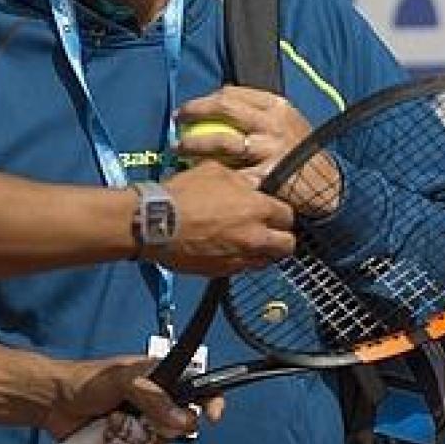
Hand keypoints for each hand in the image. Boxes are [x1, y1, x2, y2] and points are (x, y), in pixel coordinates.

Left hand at [43, 357, 224, 443]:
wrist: (55, 404)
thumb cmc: (85, 381)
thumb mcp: (123, 380)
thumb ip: (154, 395)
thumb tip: (181, 417)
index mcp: (159, 376)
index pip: (196, 387)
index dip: (210, 401)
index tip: (212, 416)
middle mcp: (154, 400)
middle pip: (180, 424)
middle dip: (159, 427)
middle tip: (140, 418)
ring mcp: (141, 422)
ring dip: (135, 438)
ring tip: (114, 423)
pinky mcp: (128, 441)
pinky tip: (109, 436)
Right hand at [156, 161, 295, 274]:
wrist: (155, 222)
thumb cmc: (183, 193)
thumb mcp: (216, 171)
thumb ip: (241, 182)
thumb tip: (250, 187)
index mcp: (257, 208)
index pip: (288, 215)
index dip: (281, 213)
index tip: (274, 212)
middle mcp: (255, 236)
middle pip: (287, 245)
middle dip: (282, 238)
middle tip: (271, 232)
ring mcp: (239, 257)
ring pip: (266, 262)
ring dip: (263, 253)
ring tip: (250, 244)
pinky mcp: (221, 272)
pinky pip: (242, 269)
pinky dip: (241, 261)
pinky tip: (229, 250)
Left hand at [176, 86, 342, 216]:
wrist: (328, 186)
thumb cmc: (302, 154)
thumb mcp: (288, 124)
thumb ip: (260, 114)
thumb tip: (223, 101)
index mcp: (277, 107)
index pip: (233, 93)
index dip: (206, 99)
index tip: (191, 108)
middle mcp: (273, 124)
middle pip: (225, 108)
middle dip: (195, 111)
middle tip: (178, 120)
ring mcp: (270, 150)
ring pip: (222, 141)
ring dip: (195, 144)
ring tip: (178, 148)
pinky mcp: (267, 176)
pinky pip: (232, 173)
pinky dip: (213, 174)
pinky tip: (199, 176)